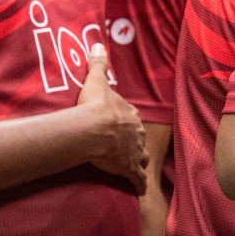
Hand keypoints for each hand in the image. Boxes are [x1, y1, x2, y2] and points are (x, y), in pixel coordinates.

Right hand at [78, 44, 147, 193]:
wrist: (93, 129)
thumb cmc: (94, 106)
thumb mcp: (97, 81)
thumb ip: (98, 65)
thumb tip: (98, 45)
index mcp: (130, 114)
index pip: (131, 116)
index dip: (126, 120)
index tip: (120, 122)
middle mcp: (136, 133)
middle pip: (138, 137)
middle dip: (134, 141)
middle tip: (126, 145)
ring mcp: (134, 151)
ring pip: (141, 157)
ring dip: (138, 160)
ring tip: (135, 164)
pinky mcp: (128, 168)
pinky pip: (137, 179)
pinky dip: (139, 184)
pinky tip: (139, 190)